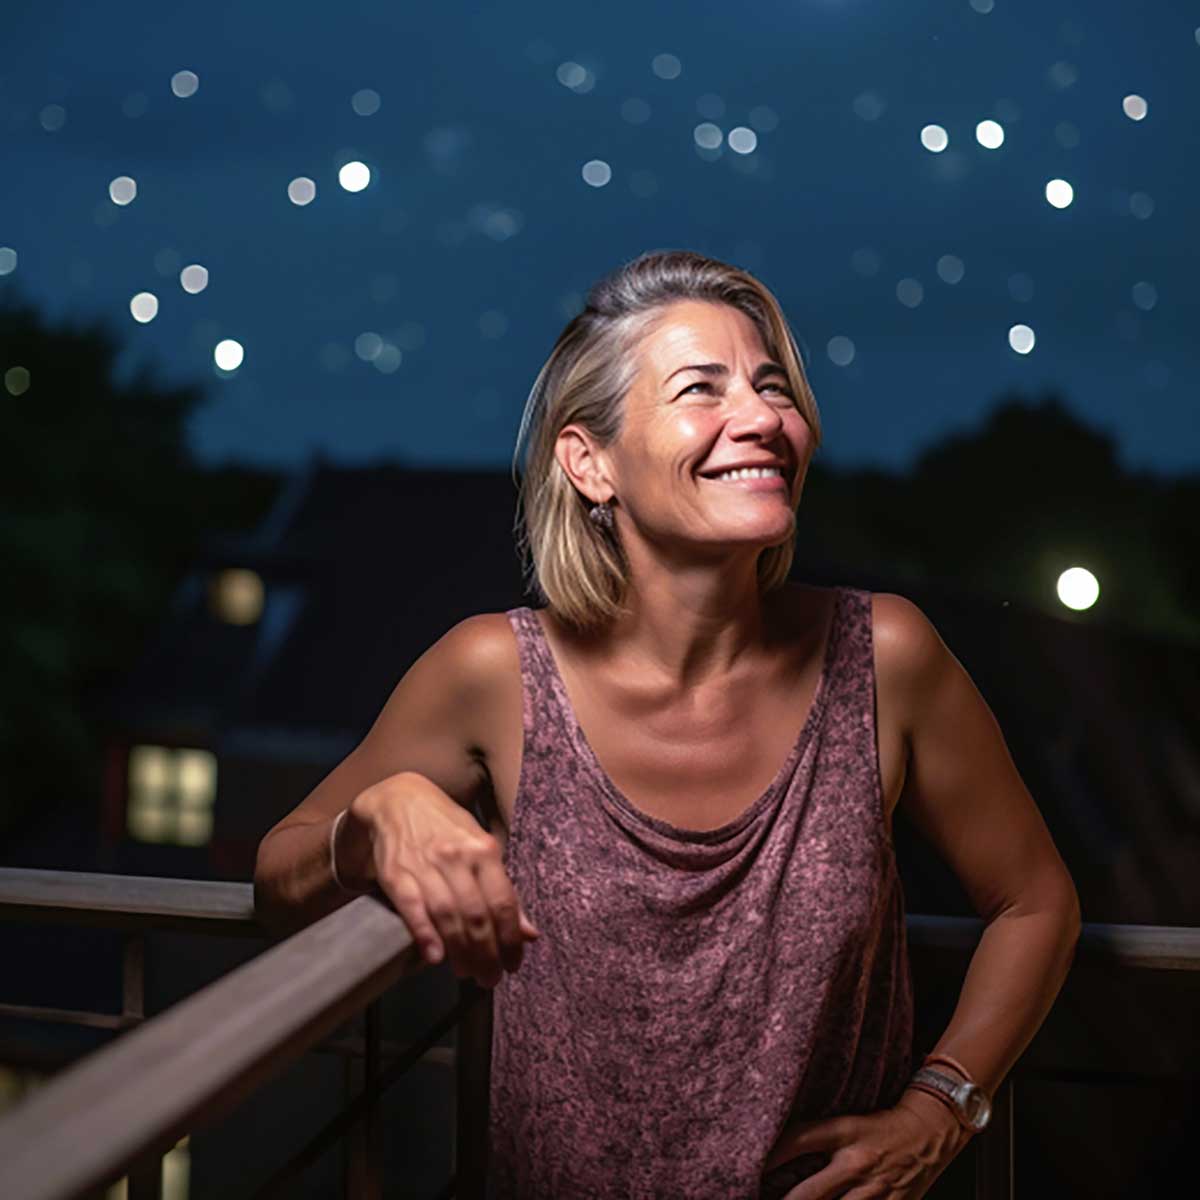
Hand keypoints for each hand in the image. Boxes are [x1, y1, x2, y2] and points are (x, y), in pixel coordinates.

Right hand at [341, 772, 540, 987]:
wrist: (398, 800)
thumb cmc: (446, 828)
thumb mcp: (480, 848)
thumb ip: (503, 890)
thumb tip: (530, 933)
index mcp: (483, 849)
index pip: (503, 902)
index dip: (511, 939)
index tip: (513, 964)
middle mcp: (456, 857)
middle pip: (476, 915)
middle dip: (487, 954)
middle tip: (490, 978)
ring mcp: (425, 865)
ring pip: (448, 915)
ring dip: (460, 951)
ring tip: (468, 973)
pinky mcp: (396, 874)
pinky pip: (412, 907)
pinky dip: (425, 934)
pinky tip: (435, 957)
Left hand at [762, 1089, 970, 1198]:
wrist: (931, 1129)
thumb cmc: (881, 1125)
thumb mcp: (847, 1123)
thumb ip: (818, 1141)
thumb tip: (779, 1157)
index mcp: (843, 1132)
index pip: (797, 1140)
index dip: (770, 1155)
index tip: (748, 1168)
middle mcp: (856, 1161)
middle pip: (809, 1194)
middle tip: (756, 1198)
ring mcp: (875, 1188)